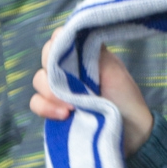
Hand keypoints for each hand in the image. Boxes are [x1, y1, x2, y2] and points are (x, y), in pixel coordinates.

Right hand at [31, 37, 153, 156]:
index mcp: (84, 56)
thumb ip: (91, 51)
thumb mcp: (113, 69)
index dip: (58, 43)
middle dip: (54, 70)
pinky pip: (36, 103)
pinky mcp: (54, 110)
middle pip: (45, 57)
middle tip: (73, 85)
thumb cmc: (126, 98)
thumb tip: (71, 34)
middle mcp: (69, 70)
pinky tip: (65, 115)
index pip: (60, 39)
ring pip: (38, 80)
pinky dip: (46, 107)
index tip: (66, 55)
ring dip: (52, 92)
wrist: (130, 133)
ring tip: (73, 106)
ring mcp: (60, 90)